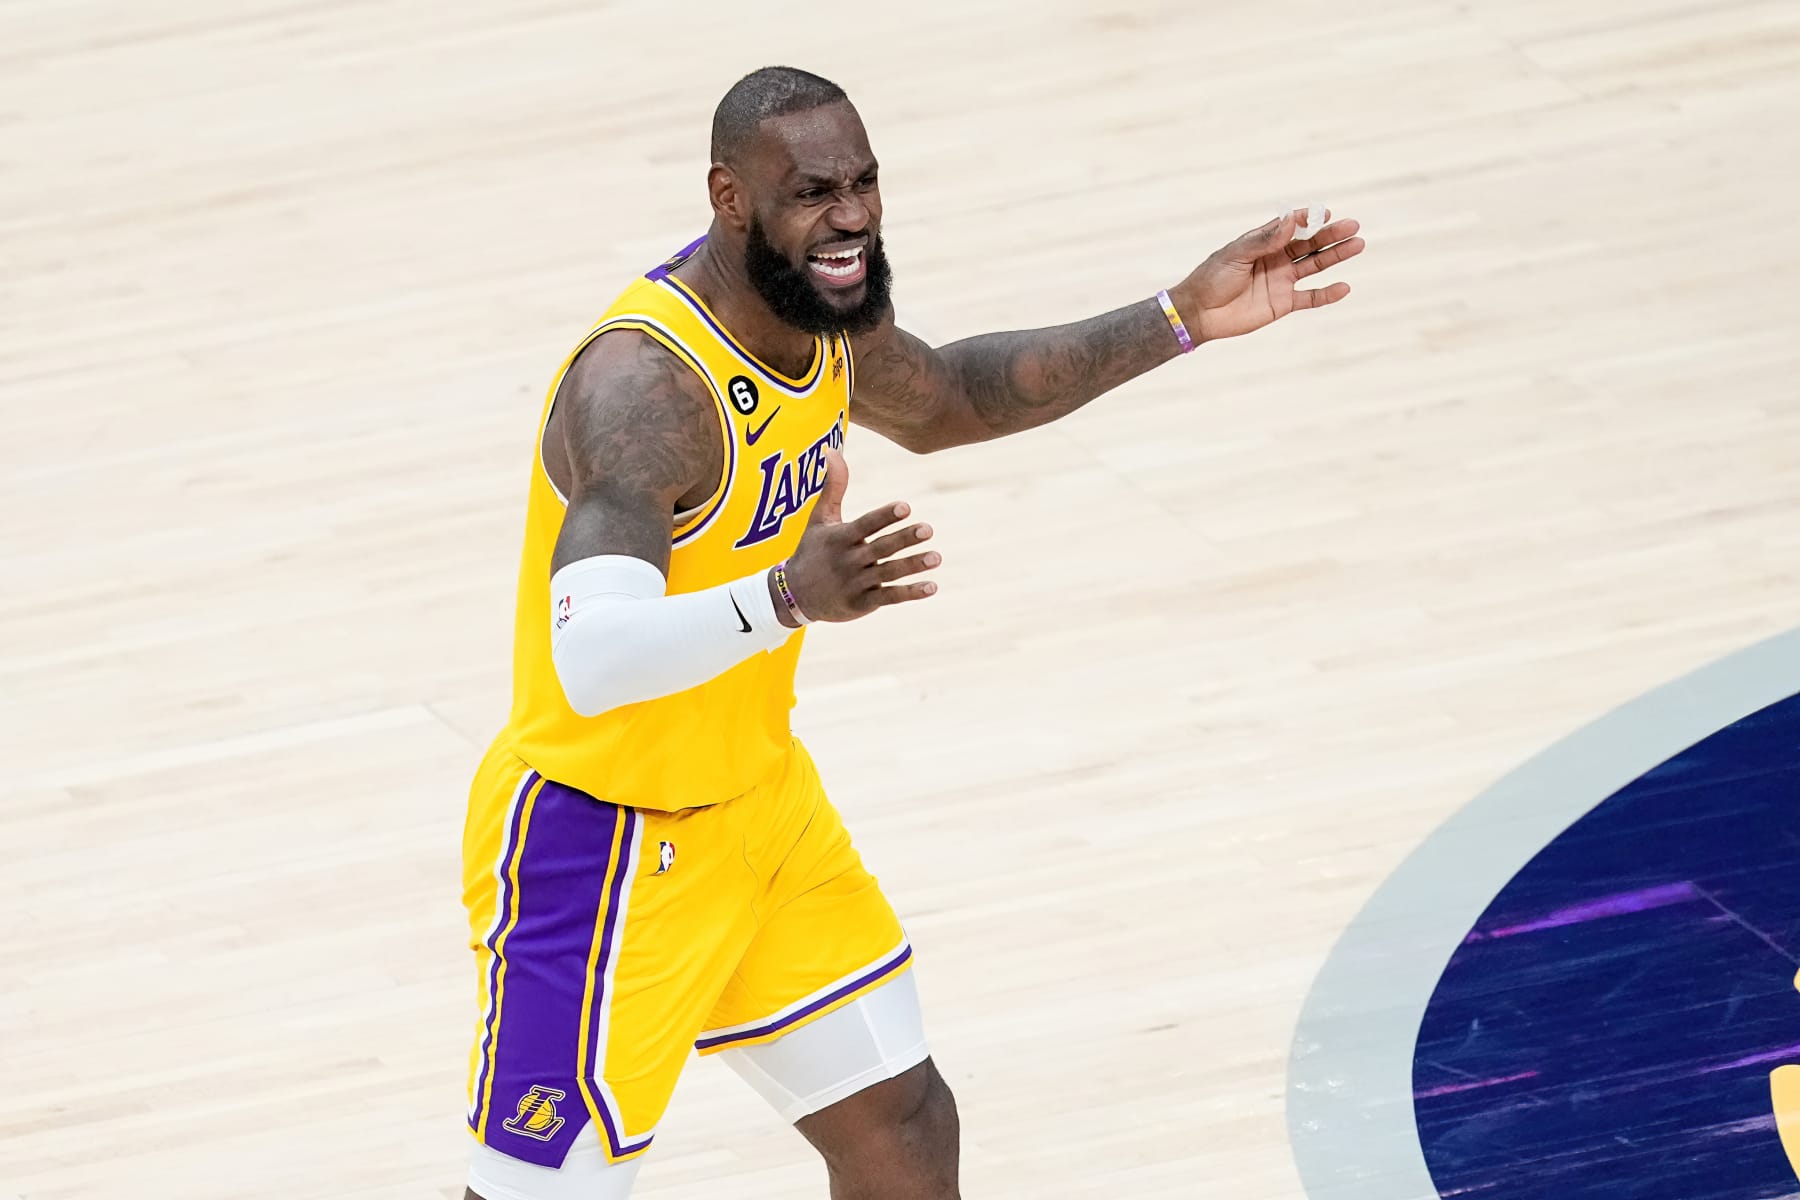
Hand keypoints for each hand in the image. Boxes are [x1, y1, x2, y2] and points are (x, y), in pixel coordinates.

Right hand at [772, 447, 940, 624]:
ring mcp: (856, 584)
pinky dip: (910, 593)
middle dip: (904, 539)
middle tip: (928, 529)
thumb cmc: (812, 550)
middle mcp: (848, 561)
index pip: (866, 525)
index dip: (884, 516)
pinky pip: (890, 597)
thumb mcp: (819, 519)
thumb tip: (832, 450)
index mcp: (840, 538)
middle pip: (880, 548)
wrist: (794, 595)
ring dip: (913, 566)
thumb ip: (833, 486)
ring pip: (888, 574)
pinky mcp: (862, 603)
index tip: (905, 507)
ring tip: (937, 557)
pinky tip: (932, 586)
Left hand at [1169, 209, 1364, 343]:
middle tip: (1352, 226)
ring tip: (1357, 244)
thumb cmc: (1212, 278)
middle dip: (1330, 234)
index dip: (1308, 219)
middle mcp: (1277, 258)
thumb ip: (1265, 240)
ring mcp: (1282, 280)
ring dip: (1336, 256)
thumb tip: (1290, 221)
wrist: (1200, 313)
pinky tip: (1344, 287)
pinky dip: (1327, 294)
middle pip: (1310, 244)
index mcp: (1264, 242)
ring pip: (1315, 265)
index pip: (1292, 226)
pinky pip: (1310, 297)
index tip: (1324, 212)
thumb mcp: (1236, 254)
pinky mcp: (1283, 303)